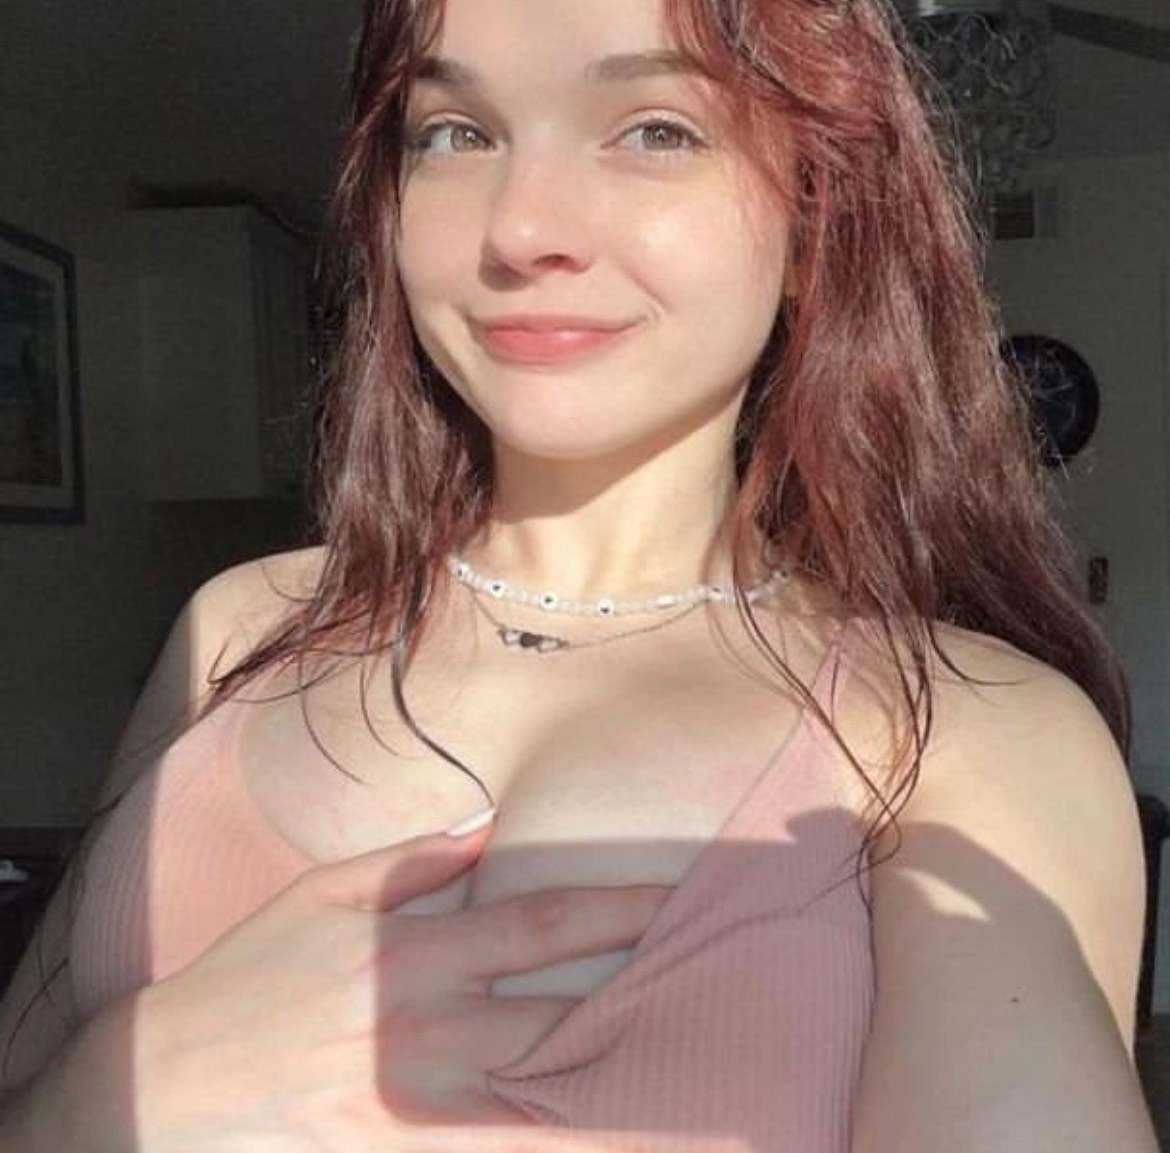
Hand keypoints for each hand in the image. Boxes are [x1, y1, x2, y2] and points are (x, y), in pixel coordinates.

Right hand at [121, 816, 669, 1151]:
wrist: (162, 1091)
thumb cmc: (248, 976)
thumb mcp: (321, 896)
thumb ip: (411, 860)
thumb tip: (489, 822)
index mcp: (412, 954)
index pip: (539, 925)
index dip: (617, 908)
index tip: (678, 899)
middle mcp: (425, 1031)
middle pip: (562, 1016)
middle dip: (647, 999)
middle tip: (724, 988)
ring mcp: (416, 1107)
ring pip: (544, 1102)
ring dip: (623, 1089)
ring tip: (700, 1080)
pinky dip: (552, 1142)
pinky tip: (603, 1132)